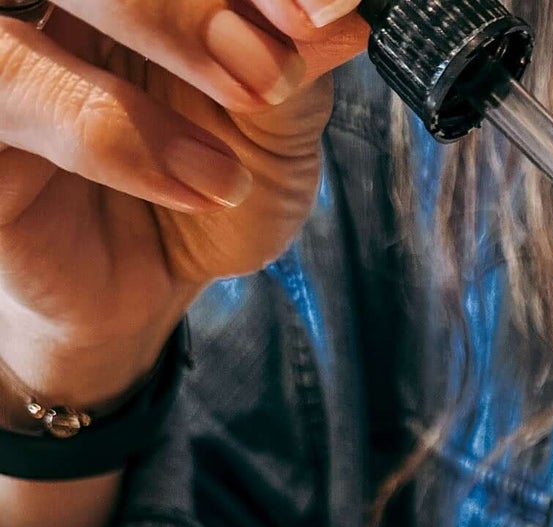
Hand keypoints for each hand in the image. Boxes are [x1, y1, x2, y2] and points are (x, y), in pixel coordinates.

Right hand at [0, 0, 366, 407]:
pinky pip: (14, 93)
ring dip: (162, 36)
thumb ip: (293, 70)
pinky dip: (113, 133)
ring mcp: (3, 50)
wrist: (142, 289)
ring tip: (239, 132)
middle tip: (273, 64)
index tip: (320, 9)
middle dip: (192, 0)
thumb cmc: (197, 197)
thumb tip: (337, 13)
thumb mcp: (271, 136)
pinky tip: (193, 184)